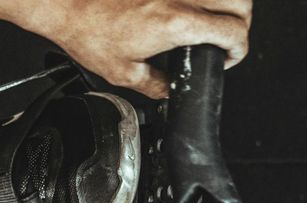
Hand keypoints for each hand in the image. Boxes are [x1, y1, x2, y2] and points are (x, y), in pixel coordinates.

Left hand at [24, 0, 251, 98]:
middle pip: (241, 3)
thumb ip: (156, 85)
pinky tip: (192, 8)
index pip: (233, 31)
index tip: (227, 58)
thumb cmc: (87, 30)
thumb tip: (169, 90)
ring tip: (214, 22)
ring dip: (227, 6)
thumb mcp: (123, 72)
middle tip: (226, 40)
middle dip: (241, 24)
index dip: (238, 50)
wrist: (65, 4)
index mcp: (176, 23)